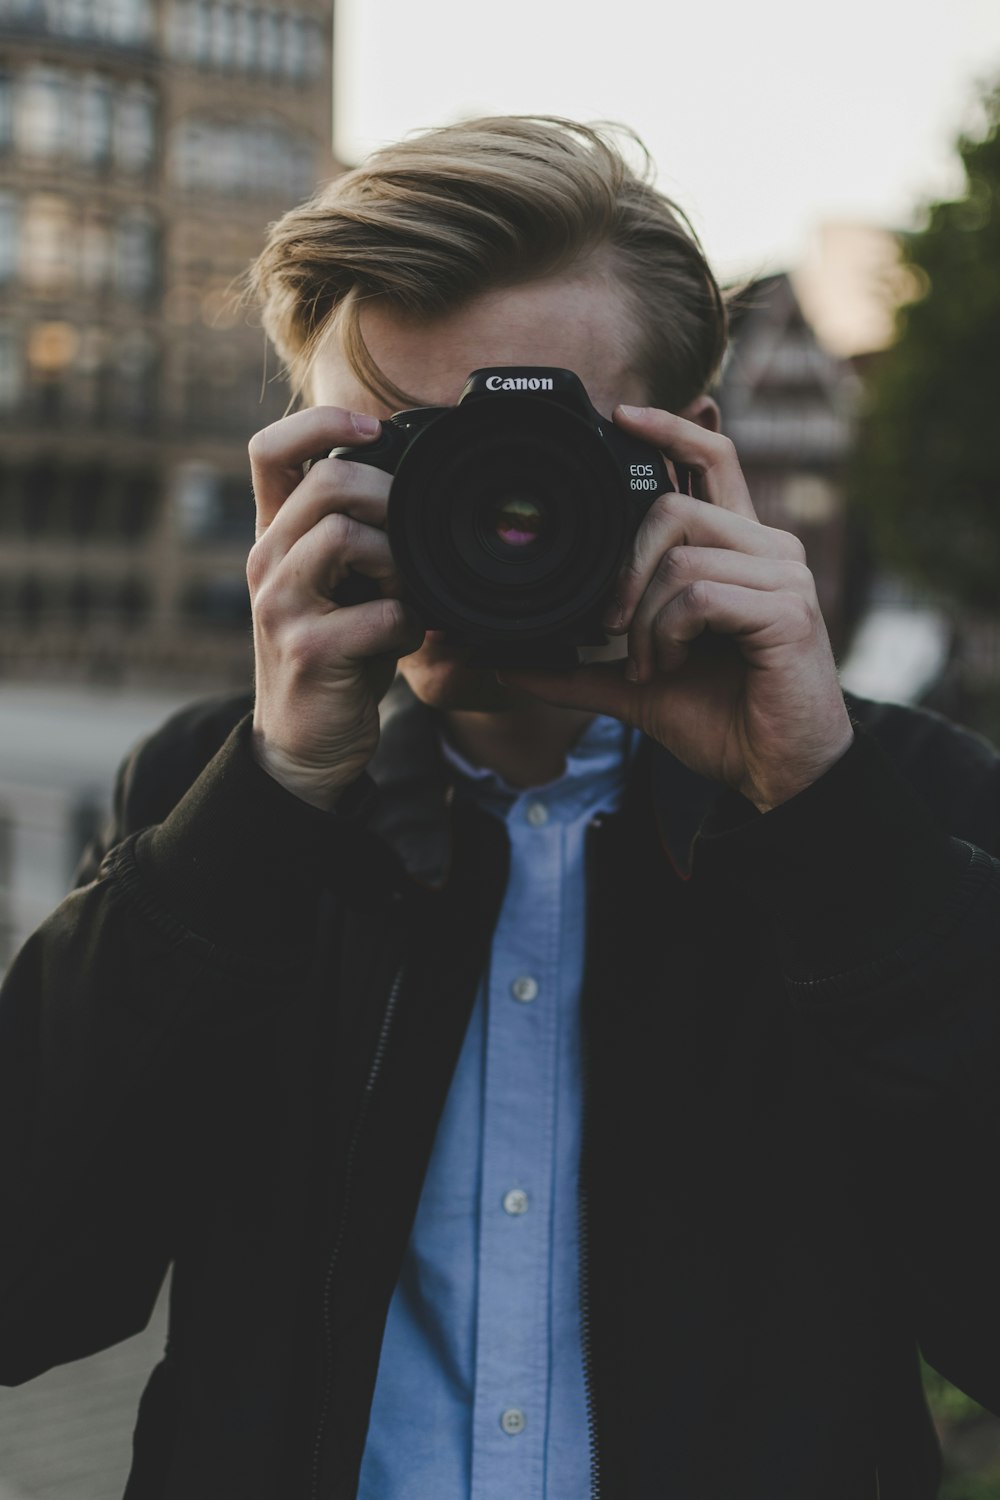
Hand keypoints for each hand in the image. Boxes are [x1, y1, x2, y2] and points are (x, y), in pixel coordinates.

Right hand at [247, 407, 423, 809]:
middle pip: (327, 481)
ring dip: (398, 563)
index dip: (322, 420)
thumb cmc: (335, 654)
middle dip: (388, 498)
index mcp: (273, 536)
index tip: (374, 430)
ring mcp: (280, 604)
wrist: (304, 742)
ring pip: (346, 536)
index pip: (269, 448)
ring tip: (402, 594)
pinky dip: (409, 625)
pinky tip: (402, 641)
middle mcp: (265, 560)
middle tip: (408, 538)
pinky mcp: (308, 650)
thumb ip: (355, 535)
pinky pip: (380, 613)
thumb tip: (415, 485)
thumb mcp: (336, 584)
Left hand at [499, 406, 853, 812]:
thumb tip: (505, 663)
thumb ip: (579, 668)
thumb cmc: (721, 719)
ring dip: (644, 620)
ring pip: (680, 557)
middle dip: (624, 570)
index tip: (621, 416)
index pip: (714, 458)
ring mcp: (785, 575)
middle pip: (673, 509)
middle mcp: (770, 548)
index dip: (671, 428)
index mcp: (741, 549)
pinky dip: (668, 635)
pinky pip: (699, 595)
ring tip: (653, 665)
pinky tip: (675, 666)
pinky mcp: (789, 610)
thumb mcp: (638, 685)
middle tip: (612, 630)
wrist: (775, 771)